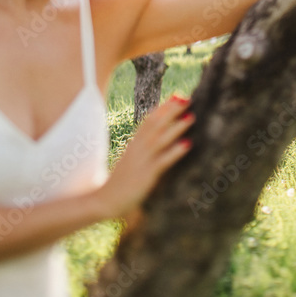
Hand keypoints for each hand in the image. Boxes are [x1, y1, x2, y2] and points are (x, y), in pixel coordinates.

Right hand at [90, 94, 194, 220]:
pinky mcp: (146, 176)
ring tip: (191, 116)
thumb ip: (142, 149)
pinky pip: (162, 161)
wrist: (103, 201)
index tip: (176, 95)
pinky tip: (187, 144)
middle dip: (171, 110)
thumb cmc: (120, 182)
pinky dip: (175, 151)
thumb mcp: (131, 161)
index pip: (149, 121)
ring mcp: (141, 161)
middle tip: (187, 97)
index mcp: (134, 144)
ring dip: (176, 127)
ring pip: (160, 139)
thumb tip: (158, 139)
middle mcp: (137, 149)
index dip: (163, 108)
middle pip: (155, 125)